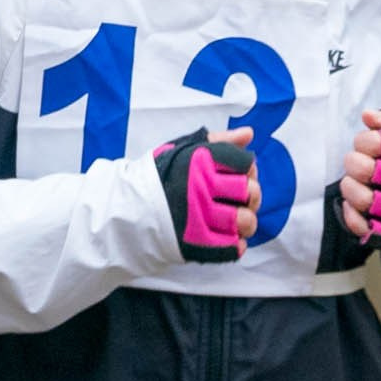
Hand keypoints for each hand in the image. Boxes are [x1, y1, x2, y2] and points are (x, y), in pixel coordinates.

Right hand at [154, 128, 262, 261]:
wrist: (128, 211)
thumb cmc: (159, 178)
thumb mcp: (184, 150)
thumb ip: (219, 141)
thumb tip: (249, 133)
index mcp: (200, 162)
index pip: (245, 163)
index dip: (248, 170)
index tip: (237, 176)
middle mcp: (201, 188)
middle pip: (250, 192)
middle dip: (251, 196)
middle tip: (239, 200)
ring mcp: (200, 218)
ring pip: (245, 221)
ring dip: (245, 222)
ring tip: (233, 221)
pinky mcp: (197, 244)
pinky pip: (232, 247)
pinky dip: (235, 244)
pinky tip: (225, 237)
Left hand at [335, 107, 380, 245]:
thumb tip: (367, 115)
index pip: (378, 142)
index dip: (363, 141)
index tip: (365, 144)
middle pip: (366, 170)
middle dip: (352, 163)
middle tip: (355, 164)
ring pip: (364, 200)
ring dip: (350, 188)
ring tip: (352, 183)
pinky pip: (364, 227)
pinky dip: (352, 215)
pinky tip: (352, 205)